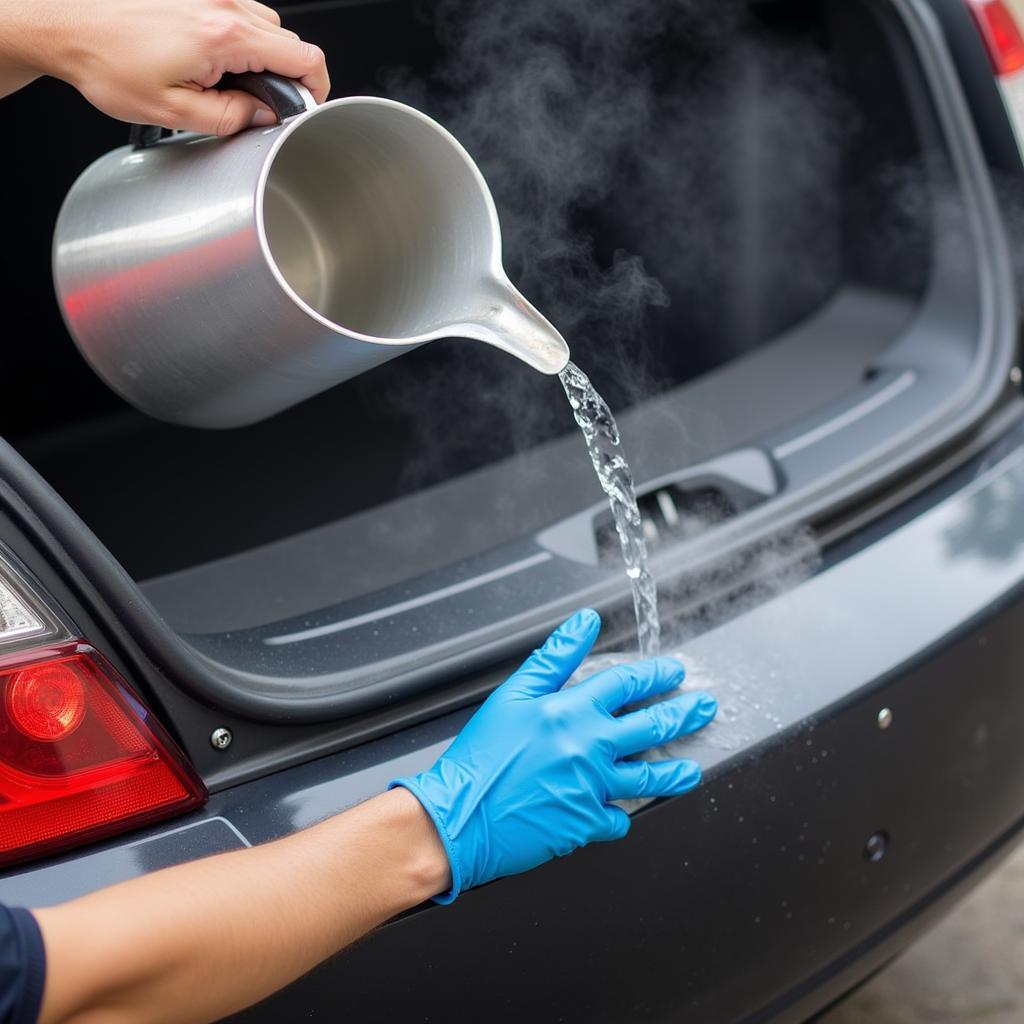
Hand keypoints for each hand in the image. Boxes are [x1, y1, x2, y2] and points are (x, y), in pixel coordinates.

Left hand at [0, 0, 328, 133]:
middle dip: (287, 76)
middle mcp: (223, 5)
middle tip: (264, 104)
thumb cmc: (107, 62)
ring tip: (232, 82)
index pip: (304, 58)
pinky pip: (240, 13)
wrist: (64, 24)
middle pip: (290, 41)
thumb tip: (261, 117)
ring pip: (267, 26)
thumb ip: (231, 117)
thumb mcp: (174, 113)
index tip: (307, 107)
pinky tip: (215, 61)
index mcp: (224, 36)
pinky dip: (241, 39)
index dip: (315, 89)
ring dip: (263, 57)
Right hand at [391, 608, 716, 902]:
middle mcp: (589, 748)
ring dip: (675, 772)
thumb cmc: (479, 758)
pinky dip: (622, 814)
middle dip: (684, 714)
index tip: (673, 671)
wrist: (457, 819)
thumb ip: (555, 657)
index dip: (655, 675)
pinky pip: (617, 818)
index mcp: (570, 711)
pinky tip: (625, 811)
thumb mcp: (512, 695)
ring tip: (692, 770)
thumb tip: (585, 622)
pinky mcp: (585, 824)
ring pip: (649, 778)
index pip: (627, 685)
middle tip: (704, 708)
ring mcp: (592, 788)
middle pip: (652, 726)